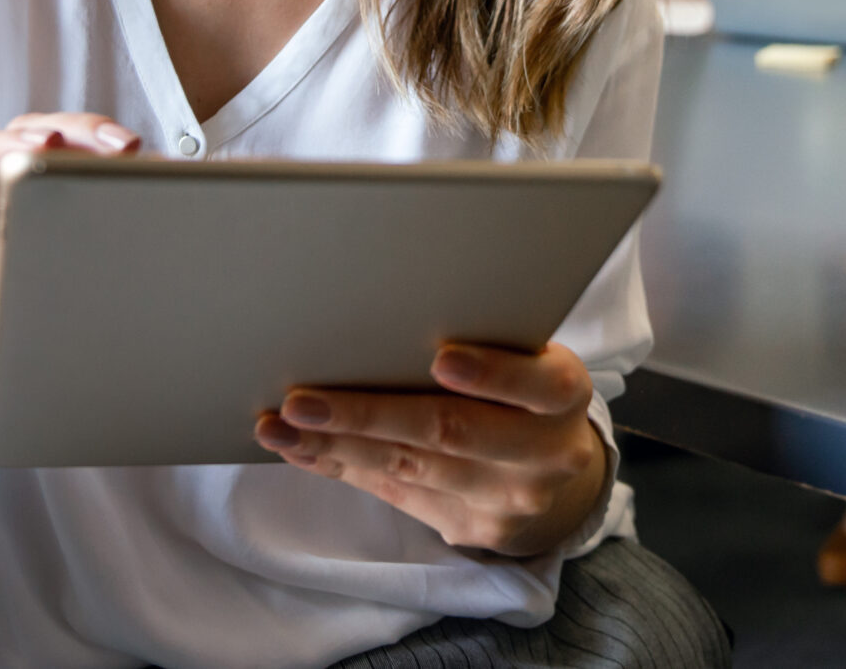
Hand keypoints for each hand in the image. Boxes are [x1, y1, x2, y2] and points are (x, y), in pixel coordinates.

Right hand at [0, 112, 138, 446]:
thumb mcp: (57, 338)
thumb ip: (102, 318)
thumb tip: (185, 334)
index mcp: (26, 235)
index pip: (62, 166)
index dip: (102, 154)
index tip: (150, 159)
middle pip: (20, 147)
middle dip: (68, 131)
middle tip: (112, 143)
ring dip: (1, 148)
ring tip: (36, 146)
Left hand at [255, 342, 608, 557]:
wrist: (557, 476)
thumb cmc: (526, 391)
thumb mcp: (531, 359)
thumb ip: (488, 343)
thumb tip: (386, 317)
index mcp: (564, 394)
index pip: (536, 384)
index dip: (491, 372)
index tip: (441, 359)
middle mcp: (544, 453)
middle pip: (450, 432)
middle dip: (369, 414)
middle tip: (303, 401)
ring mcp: (507, 499)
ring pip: (410, 467)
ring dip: (336, 446)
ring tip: (280, 427)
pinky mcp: (471, 527)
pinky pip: (396, 494)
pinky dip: (343, 468)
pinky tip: (303, 451)